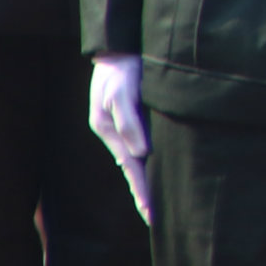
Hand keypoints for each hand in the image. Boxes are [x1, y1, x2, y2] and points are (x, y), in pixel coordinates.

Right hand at [88, 55, 153, 223]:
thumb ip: (129, 121)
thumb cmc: (120, 69)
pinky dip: (148, 160)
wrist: (119, 47)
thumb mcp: (122, 92)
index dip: (142, 190)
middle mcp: (115, 132)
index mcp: (109, 130)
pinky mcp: (132, 117)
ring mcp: (123, 126)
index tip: (151, 213)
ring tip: (156, 201)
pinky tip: (155, 167)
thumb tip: (141, 152)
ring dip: (146, 178)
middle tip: (155, 218)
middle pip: (132, 168)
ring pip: (137, 159)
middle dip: (143, 192)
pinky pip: (141, 144)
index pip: (130, 167)